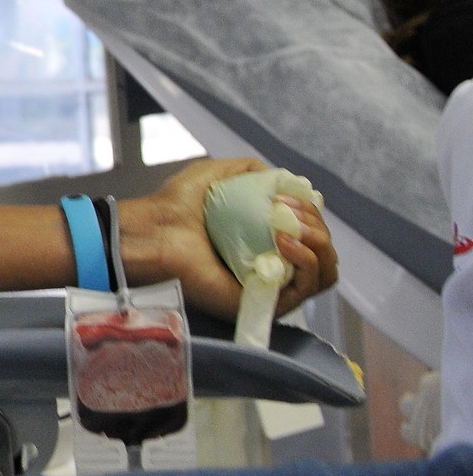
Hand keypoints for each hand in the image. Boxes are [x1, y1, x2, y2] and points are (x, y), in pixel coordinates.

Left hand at [118, 158, 337, 319]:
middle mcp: (270, 268)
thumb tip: (281, 176)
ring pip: (323, 274)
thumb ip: (248, 170)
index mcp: (263, 243)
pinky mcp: (262, 305)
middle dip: (319, 227)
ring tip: (292, 226)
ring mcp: (268, 289)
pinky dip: (307, 262)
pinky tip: (285, 241)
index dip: (314, 217)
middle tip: (290, 211)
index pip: (312, 238)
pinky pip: (305, 290)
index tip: (296, 197)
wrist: (150, 232)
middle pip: (324, 256)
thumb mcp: (216, 175)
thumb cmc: (174, 206)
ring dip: (320, 244)